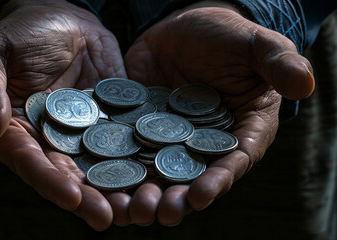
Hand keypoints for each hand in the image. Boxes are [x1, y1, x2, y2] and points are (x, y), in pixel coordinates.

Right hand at [0, 0, 128, 229]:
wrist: (63, 21)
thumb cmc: (19, 33)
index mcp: (15, 131)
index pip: (29, 162)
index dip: (48, 181)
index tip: (71, 197)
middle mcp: (48, 141)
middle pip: (66, 175)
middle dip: (86, 198)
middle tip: (108, 216)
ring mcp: (82, 134)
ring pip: (97, 167)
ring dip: (115, 190)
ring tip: (135, 208)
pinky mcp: (109, 123)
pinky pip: (123, 144)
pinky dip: (137, 162)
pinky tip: (154, 177)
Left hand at [124, 0, 314, 225]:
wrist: (181, 28)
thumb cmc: (226, 35)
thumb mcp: (254, 44)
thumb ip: (277, 63)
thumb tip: (305, 84)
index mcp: (239, 129)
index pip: (233, 159)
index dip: (219, 179)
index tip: (201, 195)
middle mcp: (203, 142)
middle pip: (192, 177)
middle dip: (178, 199)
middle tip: (161, 213)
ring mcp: (169, 139)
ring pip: (158, 173)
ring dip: (145, 194)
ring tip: (130, 209)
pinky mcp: (140, 129)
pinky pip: (128, 152)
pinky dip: (117, 170)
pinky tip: (103, 183)